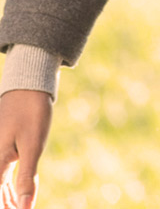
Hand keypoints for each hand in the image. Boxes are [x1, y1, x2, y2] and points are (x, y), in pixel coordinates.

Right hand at [0, 88, 51, 208]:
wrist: (28, 87)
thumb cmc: (32, 113)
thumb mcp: (33, 146)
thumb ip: (26, 178)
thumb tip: (26, 207)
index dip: (5, 207)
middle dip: (7, 204)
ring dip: (7, 200)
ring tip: (20, 208)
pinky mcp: (1, 152)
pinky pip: (1, 177)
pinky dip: (9, 190)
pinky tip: (17, 199)